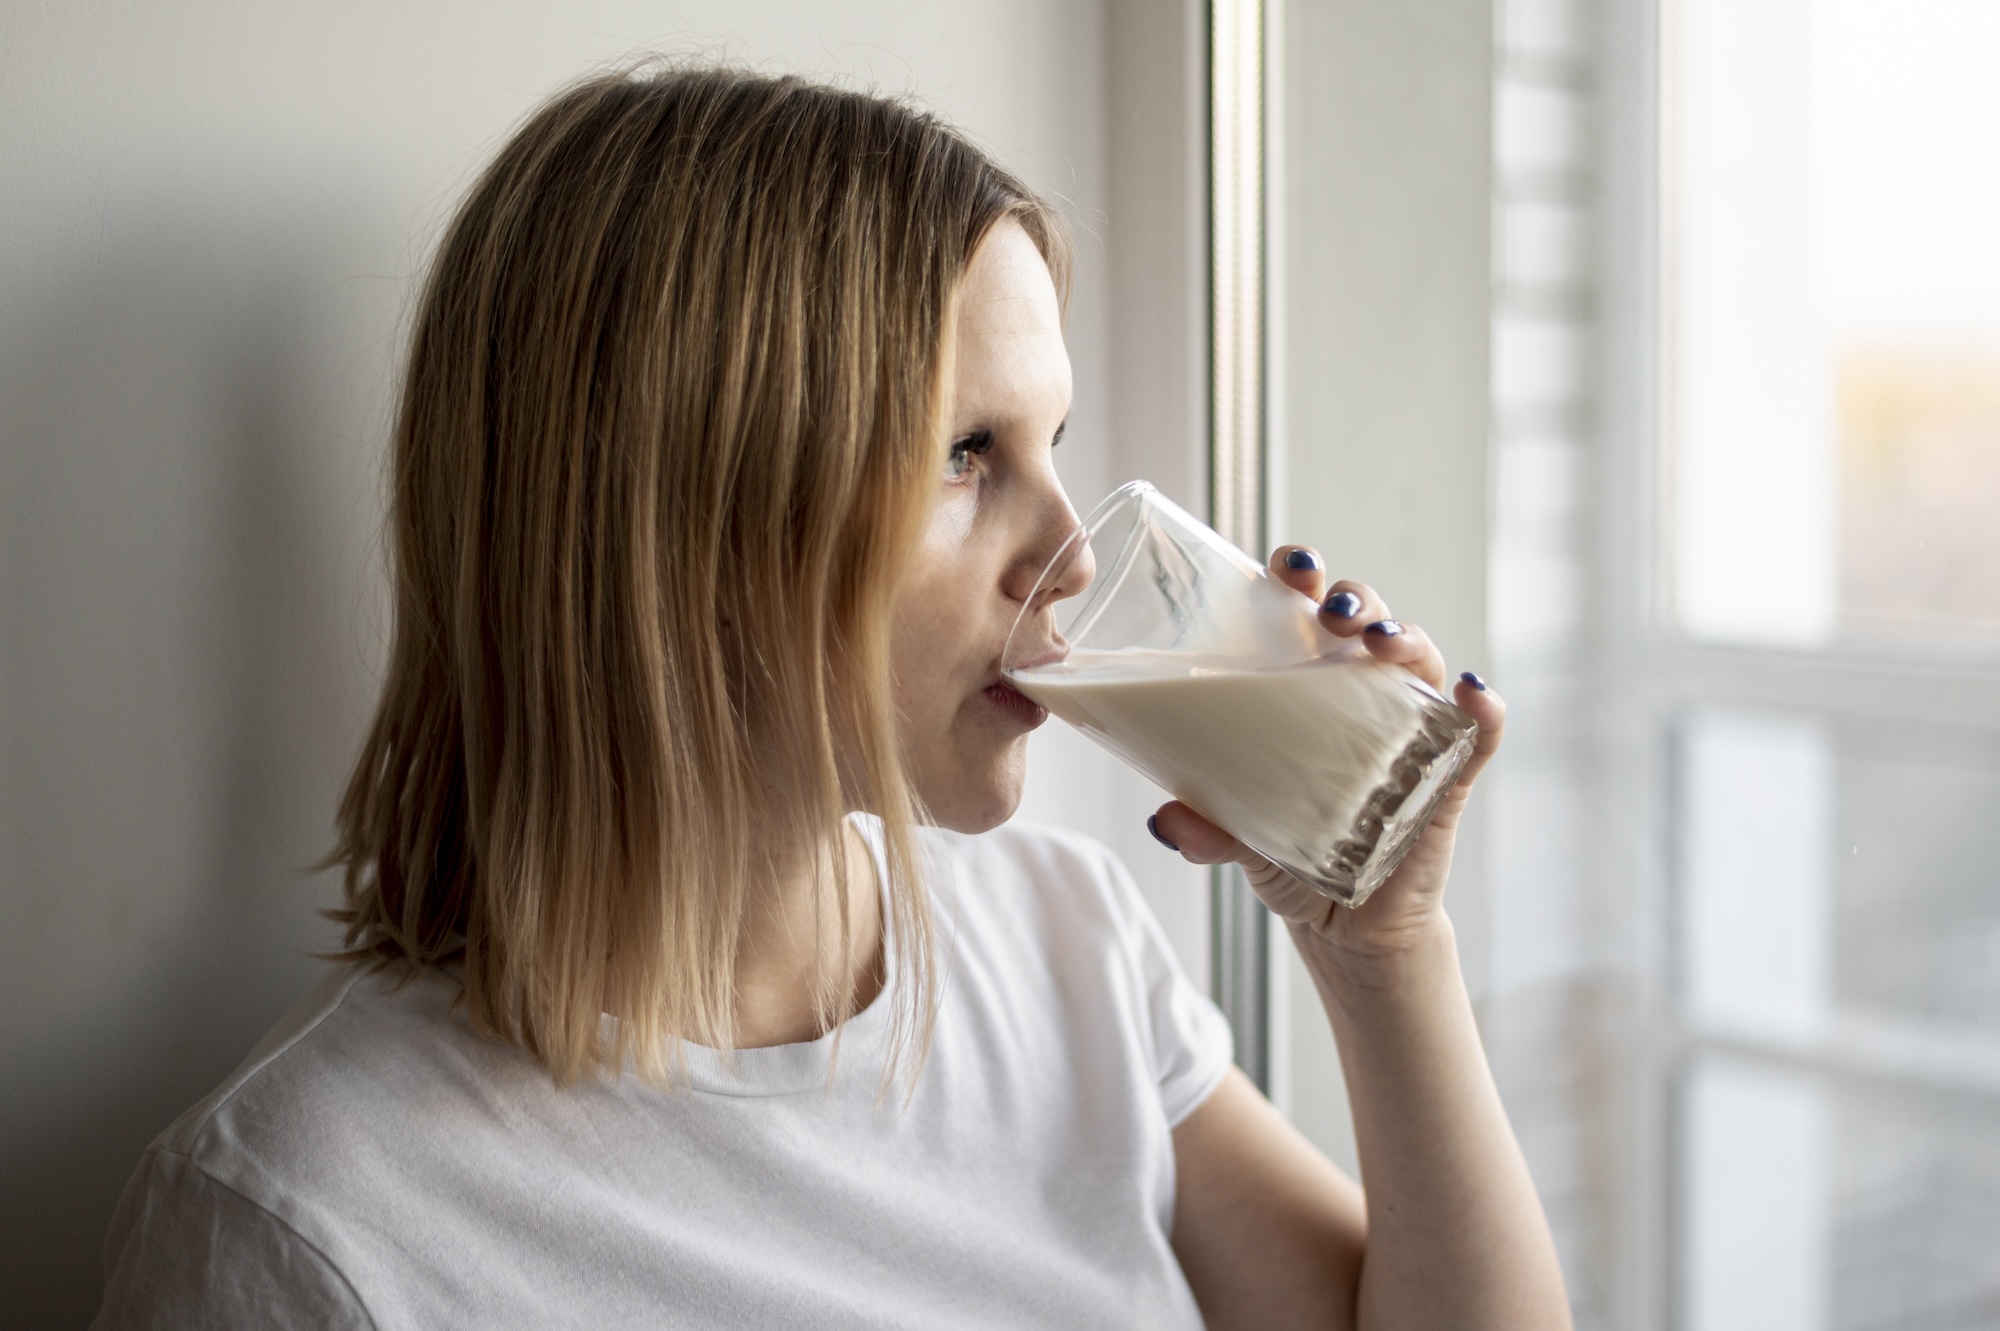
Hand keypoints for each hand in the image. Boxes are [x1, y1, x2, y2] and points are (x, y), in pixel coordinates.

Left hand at [1147, 546, 1505, 977]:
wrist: (1342, 927)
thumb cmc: (1289, 853)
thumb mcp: (1238, 836)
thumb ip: (1207, 828)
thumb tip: (1168, 822)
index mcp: (1307, 686)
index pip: (1309, 611)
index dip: (1303, 577)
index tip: (1288, 568)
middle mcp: (1363, 696)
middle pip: (1370, 621)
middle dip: (1357, 600)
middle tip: (1333, 612)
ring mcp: (1411, 731)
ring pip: (1422, 661)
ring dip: (1407, 638)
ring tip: (1382, 643)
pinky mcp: (1448, 778)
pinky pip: (1479, 735)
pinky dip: (1484, 711)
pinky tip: (1473, 694)